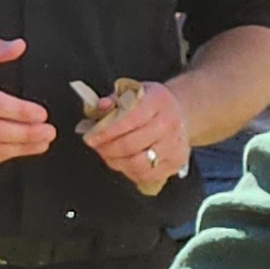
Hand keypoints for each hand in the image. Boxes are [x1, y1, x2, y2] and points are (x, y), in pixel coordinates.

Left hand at [79, 78, 188, 195]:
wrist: (179, 113)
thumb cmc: (151, 105)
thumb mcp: (131, 93)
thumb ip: (112, 101)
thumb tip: (101, 106)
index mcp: (158, 101)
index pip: (129, 120)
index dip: (106, 131)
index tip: (90, 137)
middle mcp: (170, 124)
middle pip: (131, 145)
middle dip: (107, 148)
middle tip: (96, 146)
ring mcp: (175, 145)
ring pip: (137, 164)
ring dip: (116, 161)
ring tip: (108, 154)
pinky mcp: (175, 163)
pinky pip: (145, 175)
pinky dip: (129, 171)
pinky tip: (123, 161)